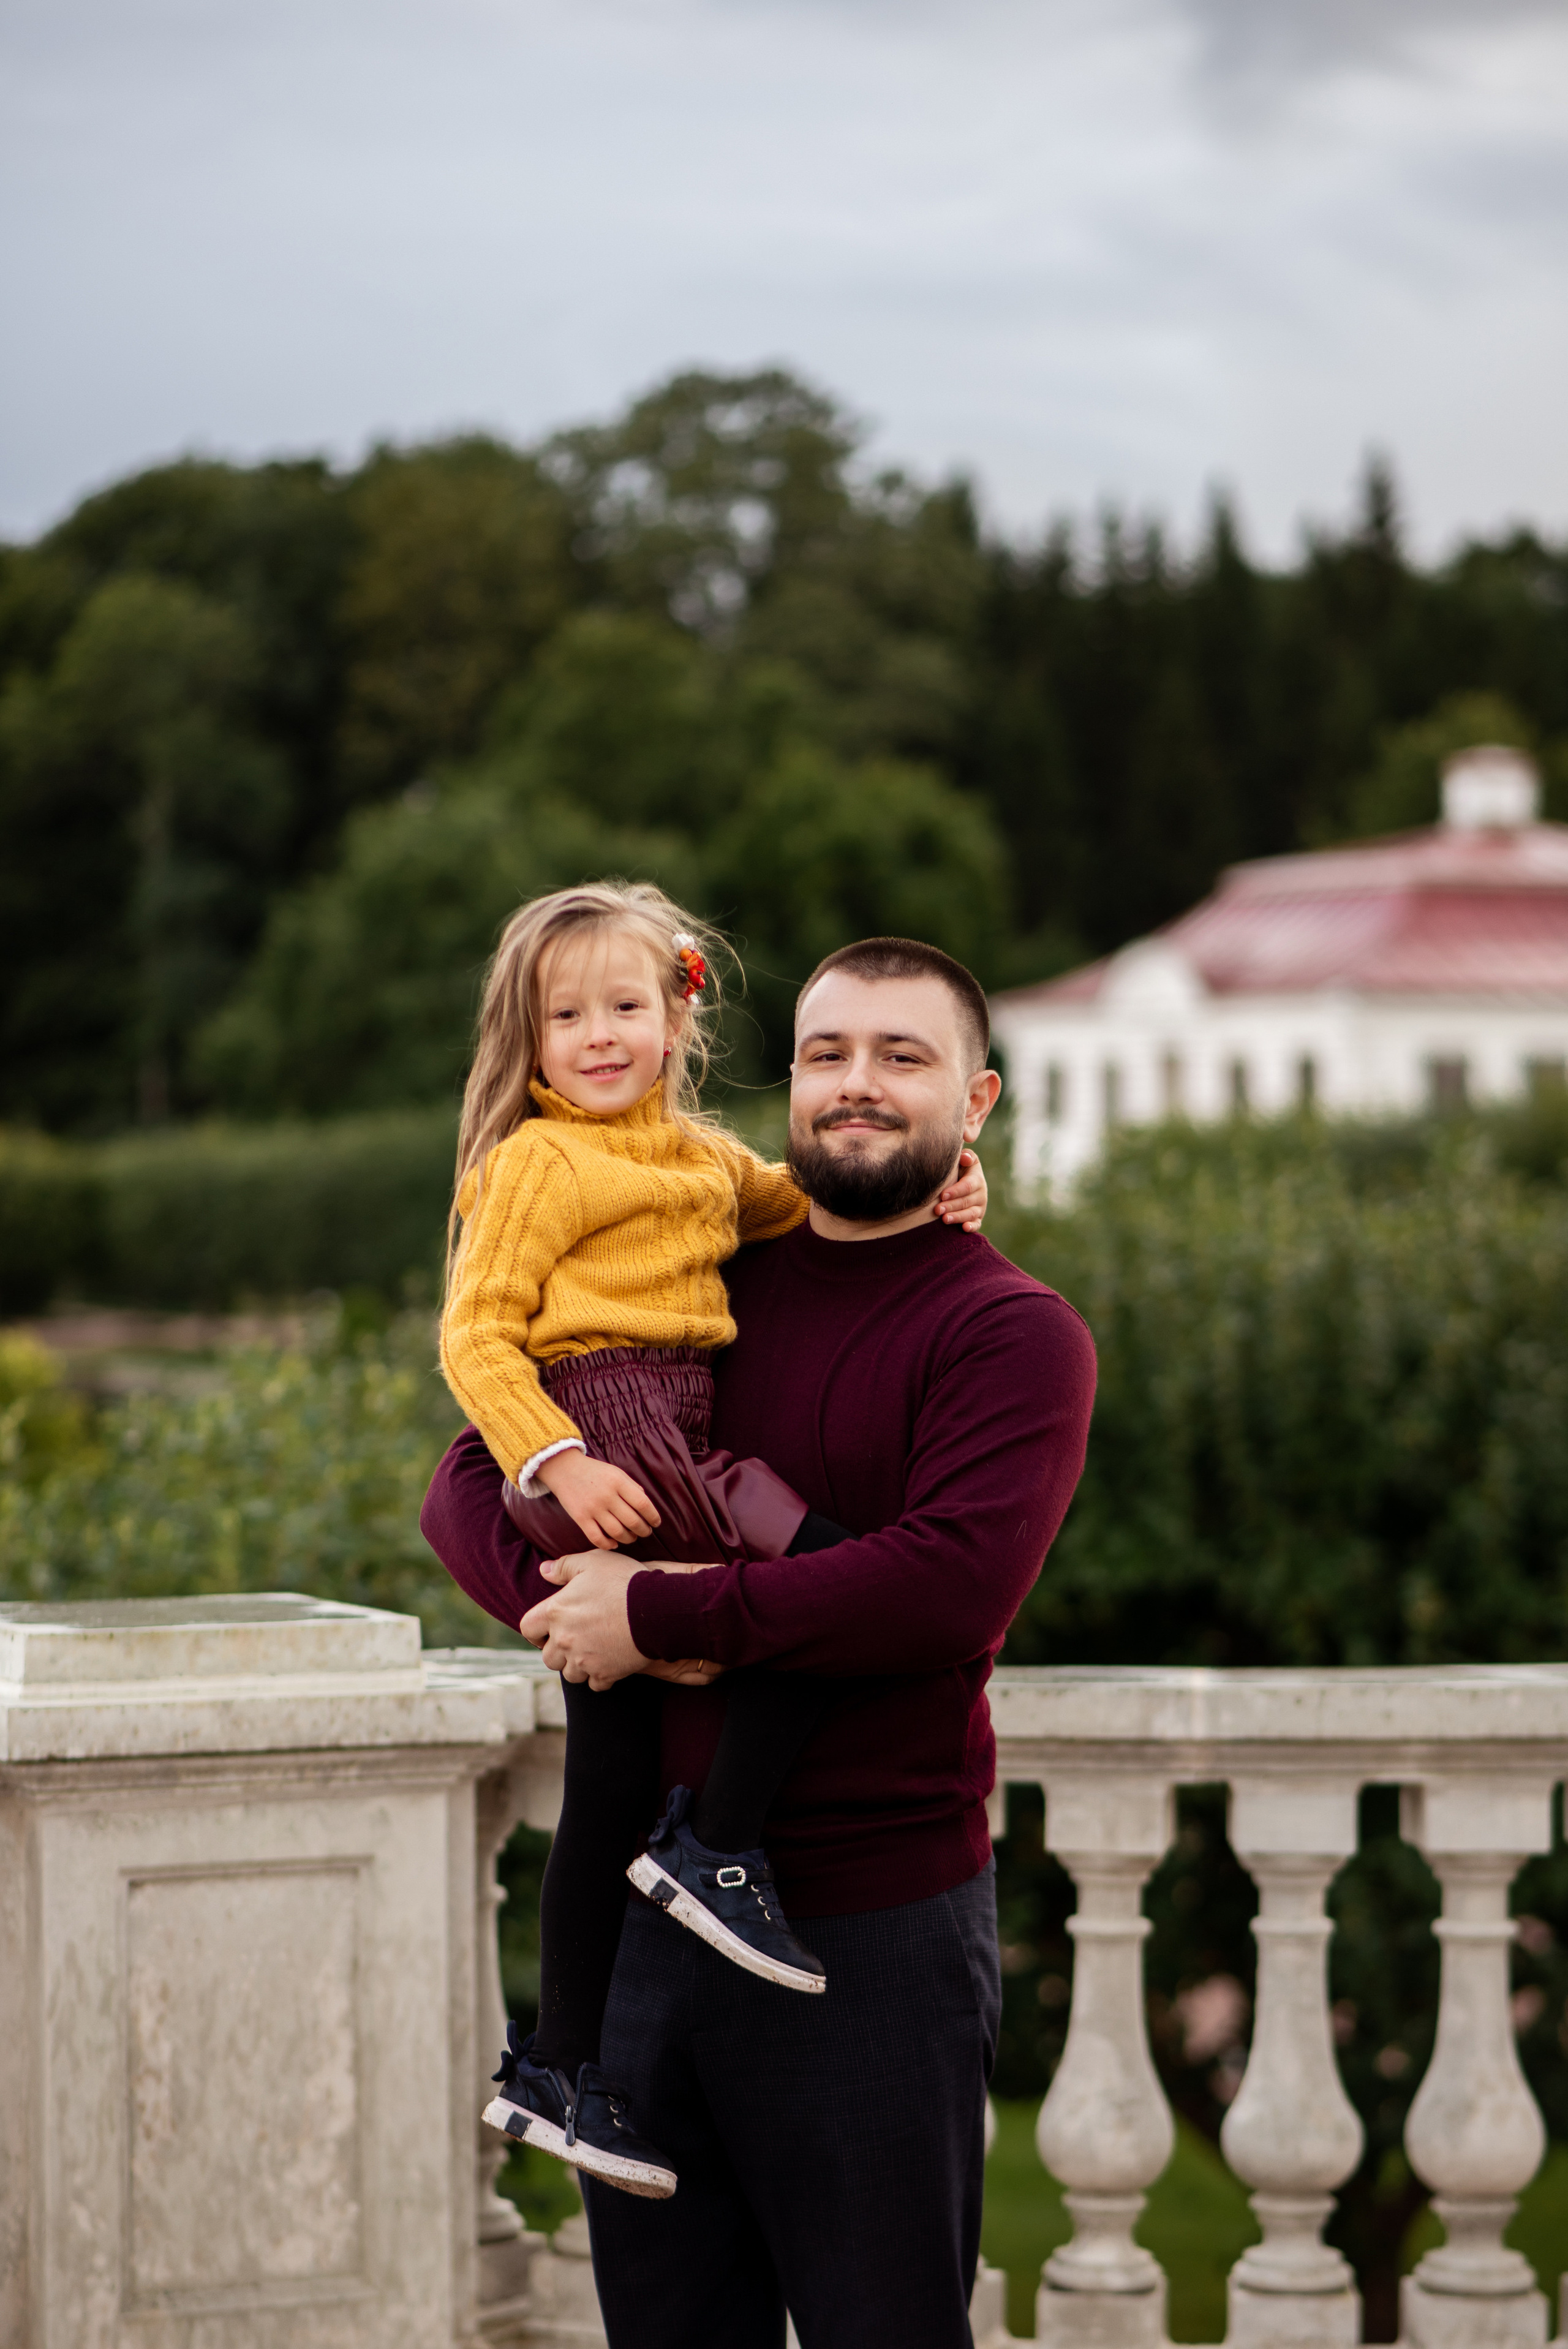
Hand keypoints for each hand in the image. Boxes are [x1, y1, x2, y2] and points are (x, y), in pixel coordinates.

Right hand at [537, 1450, 660, 1549]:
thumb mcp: (616, 1472)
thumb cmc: (595, 1472)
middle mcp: (606, 1495)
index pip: (643, 1503)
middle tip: (645, 1532)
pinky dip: (608, 1544)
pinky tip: (614, 1543)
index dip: (653, 1516)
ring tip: (631, 1537)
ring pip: (617, 1532)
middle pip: (632, 1521)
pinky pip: (597, 1538)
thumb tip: (647, 1505)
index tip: (656, 1523)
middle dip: (643, 1530)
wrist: (564, 1469)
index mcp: (618, 1482)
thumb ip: (632, 1487)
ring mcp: (592, 1508)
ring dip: (628, 1538)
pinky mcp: (580, 1518)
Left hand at [538, 1555, 720, 1683]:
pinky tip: (610, 1662)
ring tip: (592, 1652)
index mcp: (556, 1612)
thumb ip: (564, 1566)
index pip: (528, 1629)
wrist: (656, 1609)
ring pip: (569, 1674)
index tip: (547, 1629)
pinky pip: (595, 1684)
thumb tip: (544, 1570)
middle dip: (558, 1651)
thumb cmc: (624, 1581)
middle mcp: (564, 1640)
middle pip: (548, 1658)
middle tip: (575, 1640)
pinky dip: (600, 1676)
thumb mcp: (593, 1562)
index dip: (535, 1630)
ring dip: (577, 1666)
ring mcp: (584, 1660)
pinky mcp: (605, 1674)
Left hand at [936, 1146, 986, 1231]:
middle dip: (951, 1206)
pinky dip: (972, 1227)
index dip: (955, 1191)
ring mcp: (980, 1207)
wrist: (959, 1182)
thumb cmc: (957, 1169)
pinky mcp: (977, 1218)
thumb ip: (965, 1157)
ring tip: (944, 1219)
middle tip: (937, 1210)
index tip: (942, 1195)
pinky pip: (977, 1224)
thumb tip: (965, 1158)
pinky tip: (964, 1228)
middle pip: (966, 1201)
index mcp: (977, 1179)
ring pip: (970, 1214)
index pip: (968, 1186)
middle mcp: (981, 1194)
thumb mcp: (962, 1160)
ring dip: (957, 1217)